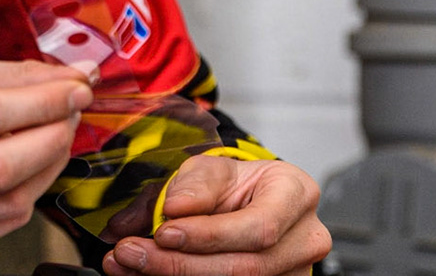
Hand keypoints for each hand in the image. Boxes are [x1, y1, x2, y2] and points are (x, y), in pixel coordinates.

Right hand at [0, 56, 92, 261]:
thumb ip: (10, 75)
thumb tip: (76, 75)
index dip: (44, 102)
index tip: (78, 88)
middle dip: (53, 138)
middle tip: (71, 113)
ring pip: (9, 203)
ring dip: (48, 165)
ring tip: (51, 135)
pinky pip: (2, 225)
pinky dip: (28, 193)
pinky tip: (25, 167)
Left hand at [102, 154, 329, 275]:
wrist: (246, 201)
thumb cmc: (235, 184)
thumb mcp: (213, 169)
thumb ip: (196, 185)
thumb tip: (176, 207)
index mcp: (297, 195)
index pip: (259, 227)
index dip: (210, 236)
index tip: (164, 231)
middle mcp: (304, 240)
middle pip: (245, 267)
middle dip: (181, 264)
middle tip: (131, 252)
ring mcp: (295, 272)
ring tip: (130, 263)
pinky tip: (149, 273)